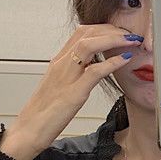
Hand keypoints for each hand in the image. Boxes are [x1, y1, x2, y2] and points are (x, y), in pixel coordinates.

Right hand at [6, 24, 143, 159]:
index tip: (120, 32)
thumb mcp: (61, 87)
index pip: (81, 33)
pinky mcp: (73, 93)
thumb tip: (93, 68)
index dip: (103, 29)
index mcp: (58, 62)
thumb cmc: (44, 113)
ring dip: (113, 39)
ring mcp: (66, 77)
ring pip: (89, 45)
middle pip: (86, 33)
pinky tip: (125, 59)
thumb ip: (75, 75)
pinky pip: (94, 71)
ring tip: (131, 41)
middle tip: (130, 33)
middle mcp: (61, 64)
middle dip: (111, 29)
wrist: (29, 130)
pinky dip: (112, 62)